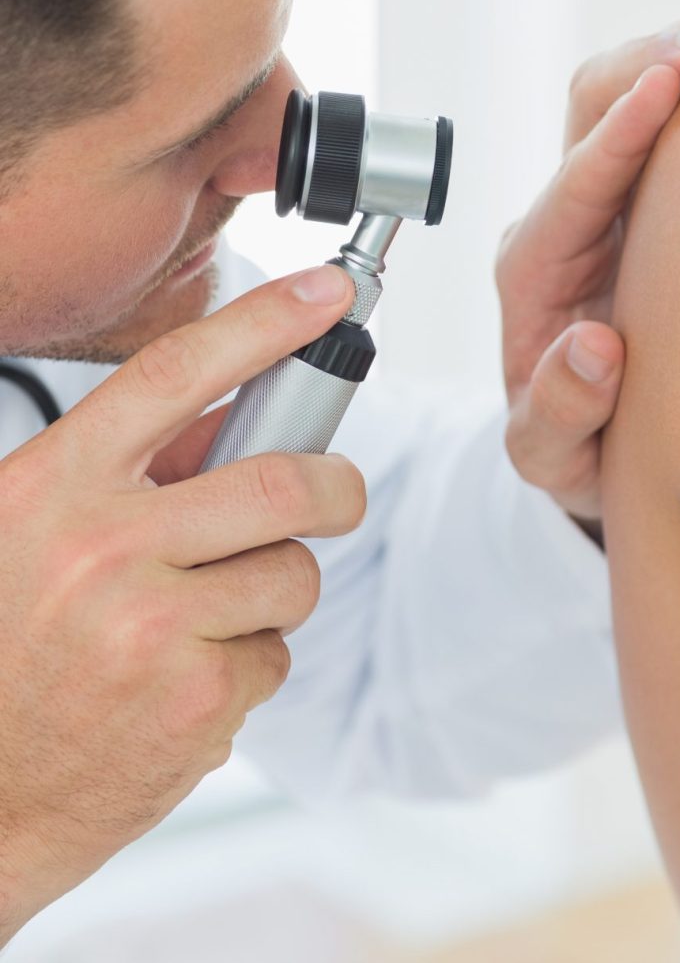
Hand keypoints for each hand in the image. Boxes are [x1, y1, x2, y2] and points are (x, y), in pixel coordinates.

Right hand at [0, 264, 364, 944]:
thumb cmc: (14, 646)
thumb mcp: (35, 531)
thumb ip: (131, 470)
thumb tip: (234, 413)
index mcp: (54, 486)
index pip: (175, 372)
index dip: (263, 321)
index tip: (328, 293)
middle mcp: (102, 547)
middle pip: (282, 479)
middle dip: (335, 486)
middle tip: (334, 495)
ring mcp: (150, 625)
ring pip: (293, 572)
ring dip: (277, 590)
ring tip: (211, 616)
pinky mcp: (196, 697)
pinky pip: (275, 652)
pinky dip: (250, 662)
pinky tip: (187, 679)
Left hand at [498, 8, 679, 523]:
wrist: (591, 439)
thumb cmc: (571, 446)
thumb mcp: (551, 454)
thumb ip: (559, 412)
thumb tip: (594, 347)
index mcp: (533, 270)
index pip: (573, 185)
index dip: (622, 131)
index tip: (665, 83)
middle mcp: (563, 219)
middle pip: (591, 106)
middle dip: (657, 59)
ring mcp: (603, 199)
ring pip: (628, 91)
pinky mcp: (643, 194)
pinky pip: (673, 118)